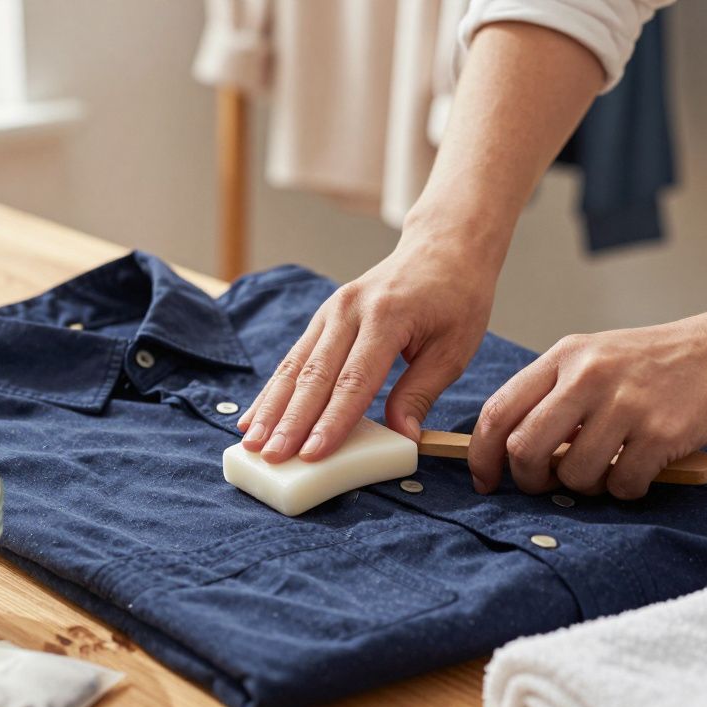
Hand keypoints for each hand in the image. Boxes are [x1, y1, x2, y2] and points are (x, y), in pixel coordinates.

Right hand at [238, 235, 496, 462]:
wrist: (442, 248)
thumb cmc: (455, 299)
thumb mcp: (453, 349)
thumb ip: (421, 393)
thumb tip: (401, 438)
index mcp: (386, 317)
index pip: (353, 380)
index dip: (331, 421)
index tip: (311, 454)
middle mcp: (350, 311)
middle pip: (314, 375)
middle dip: (290, 421)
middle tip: (271, 457)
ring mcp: (331, 311)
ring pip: (294, 366)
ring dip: (271, 408)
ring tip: (251, 443)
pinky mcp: (323, 317)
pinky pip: (293, 358)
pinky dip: (273, 390)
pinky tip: (254, 416)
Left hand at [468, 307, 706, 498]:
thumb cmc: (665, 362)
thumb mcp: (600, 358)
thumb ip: (557, 395)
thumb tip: (514, 451)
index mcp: (565, 356)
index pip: (499, 410)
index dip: (482, 454)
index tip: (486, 480)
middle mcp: (589, 375)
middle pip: (524, 449)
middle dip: (530, 481)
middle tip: (549, 484)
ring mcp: (625, 403)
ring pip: (573, 475)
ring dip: (588, 486)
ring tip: (611, 467)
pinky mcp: (662, 431)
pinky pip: (621, 485)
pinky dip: (627, 489)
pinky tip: (644, 467)